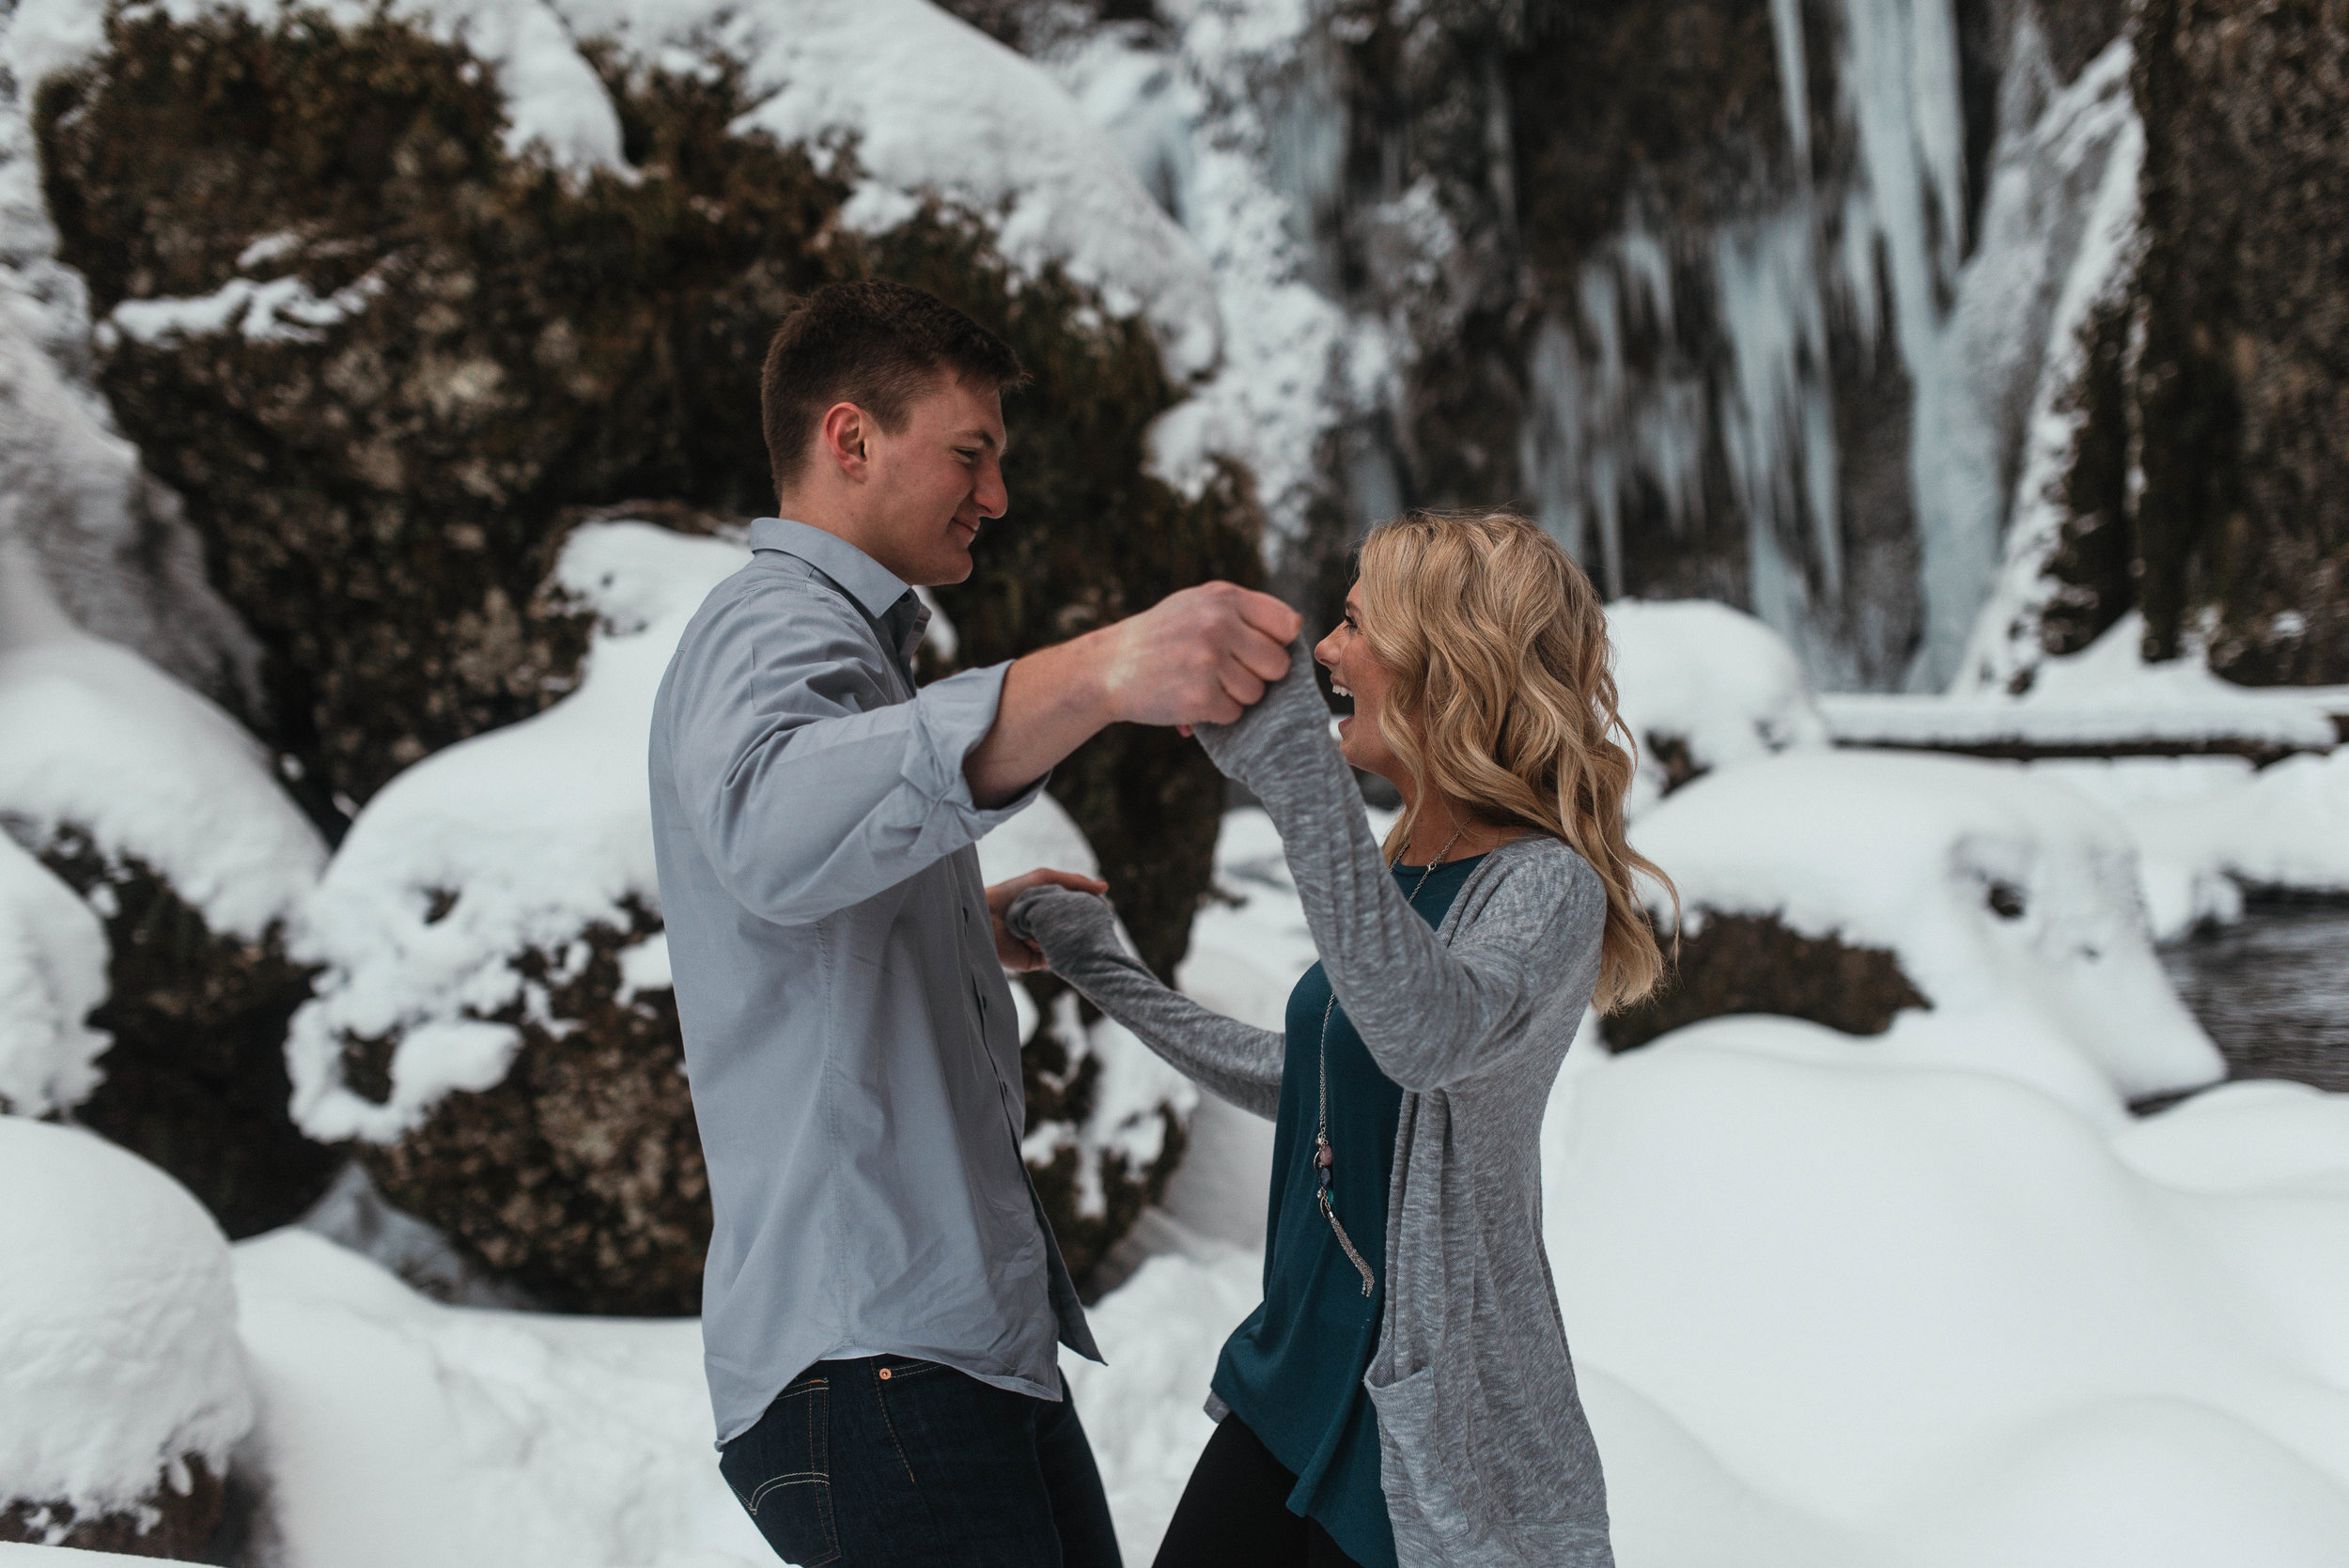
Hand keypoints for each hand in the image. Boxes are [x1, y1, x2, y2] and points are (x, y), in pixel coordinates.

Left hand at [987, 867, 1107, 969]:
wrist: (983, 914)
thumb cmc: (1011, 892)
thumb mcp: (1045, 878)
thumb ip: (1075, 881)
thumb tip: (1105, 888)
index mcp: (1053, 910)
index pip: (1081, 913)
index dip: (1093, 912)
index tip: (1106, 911)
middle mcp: (1049, 929)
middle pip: (1077, 931)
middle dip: (1082, 927)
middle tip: (1093, 923)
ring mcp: (1043, 946)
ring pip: (1067, 945)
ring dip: (1064, 936)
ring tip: (1056, 927)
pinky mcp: (1035, 961)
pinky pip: (1054, 957)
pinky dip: (1051, 948)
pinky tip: (1039, 939)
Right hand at [1098, 582, 1301, 727]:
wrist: (1107, 666)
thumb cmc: (1160, 637)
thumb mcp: (1196, 605)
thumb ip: (1242, 611)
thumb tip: (1295, 632)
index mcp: (1223, 598)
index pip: (1287, 624)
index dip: (1277, 643)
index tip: (1255, 651)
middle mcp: (1218, 624)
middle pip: (1278, 664)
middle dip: (1259, 675)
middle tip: (1230, 673)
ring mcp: (1208, 660)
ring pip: (1257, 692)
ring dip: (1236, 696)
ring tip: (1204, 683)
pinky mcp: (1199, 697)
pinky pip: (1234, 714)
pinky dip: (1217, 714)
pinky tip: (1192, 699)